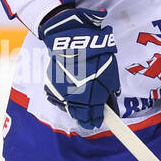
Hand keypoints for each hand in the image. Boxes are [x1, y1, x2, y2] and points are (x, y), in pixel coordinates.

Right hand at [39, 6, 120, 128]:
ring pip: (68, 108)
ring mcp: (61, 91)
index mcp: (92, 95)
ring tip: (81, 107)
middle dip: (86, 117)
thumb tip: (108, 102)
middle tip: (90, 119)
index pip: (93, 116)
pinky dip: (64, 100)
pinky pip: (58, 99)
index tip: (97, 122)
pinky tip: (70, 96)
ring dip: (75, 109)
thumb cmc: (95, 54)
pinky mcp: (51, 84)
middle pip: (79, 115)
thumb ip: (109, 91)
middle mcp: (75, 96)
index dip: (96, 120)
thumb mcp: (110, 73)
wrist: (71, 38)